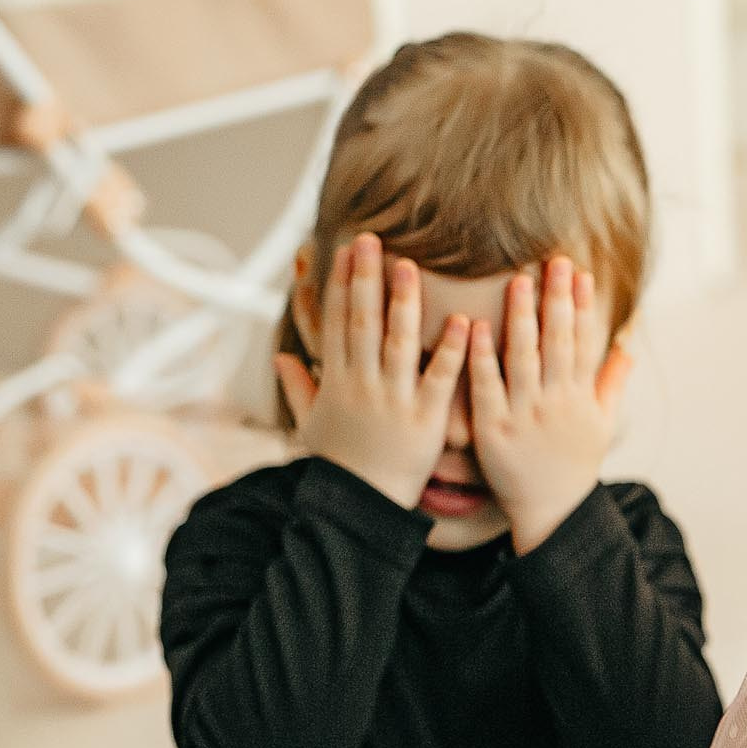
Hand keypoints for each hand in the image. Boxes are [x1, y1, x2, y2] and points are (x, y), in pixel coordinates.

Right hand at [277, 235, 470, 509]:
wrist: (360, 508)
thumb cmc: (340, 466)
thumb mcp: (310, 425)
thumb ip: (298, 387)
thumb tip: (282, 356)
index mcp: (336, 381)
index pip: (336, 321)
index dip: (340, 283)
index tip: (345, 249)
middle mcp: (361, 385)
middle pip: (361, 321)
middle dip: (365, 278)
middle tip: (372, 239)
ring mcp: (393, 401)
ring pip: (396, 342)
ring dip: (403, 302)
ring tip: (410, 265)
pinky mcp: (425, 421)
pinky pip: (440, 380)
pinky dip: (450, 351)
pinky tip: (464, 321)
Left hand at [467, 258, 629, 552]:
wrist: (550, 513)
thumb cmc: (574, 465)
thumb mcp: (603, 425)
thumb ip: (612, 383)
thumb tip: (627, 347)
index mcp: (581, 398)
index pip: (584, 342)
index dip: (583, 306)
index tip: (580, 272)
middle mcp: (556, 403)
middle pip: (558, 342)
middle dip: (556, 300)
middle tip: (553, 262)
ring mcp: (525, 415)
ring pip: (524, 358)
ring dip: (521, 318)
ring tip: (518, 280)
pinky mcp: (494, 430)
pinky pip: (488, 387)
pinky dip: (482, 357)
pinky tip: (476, 326)